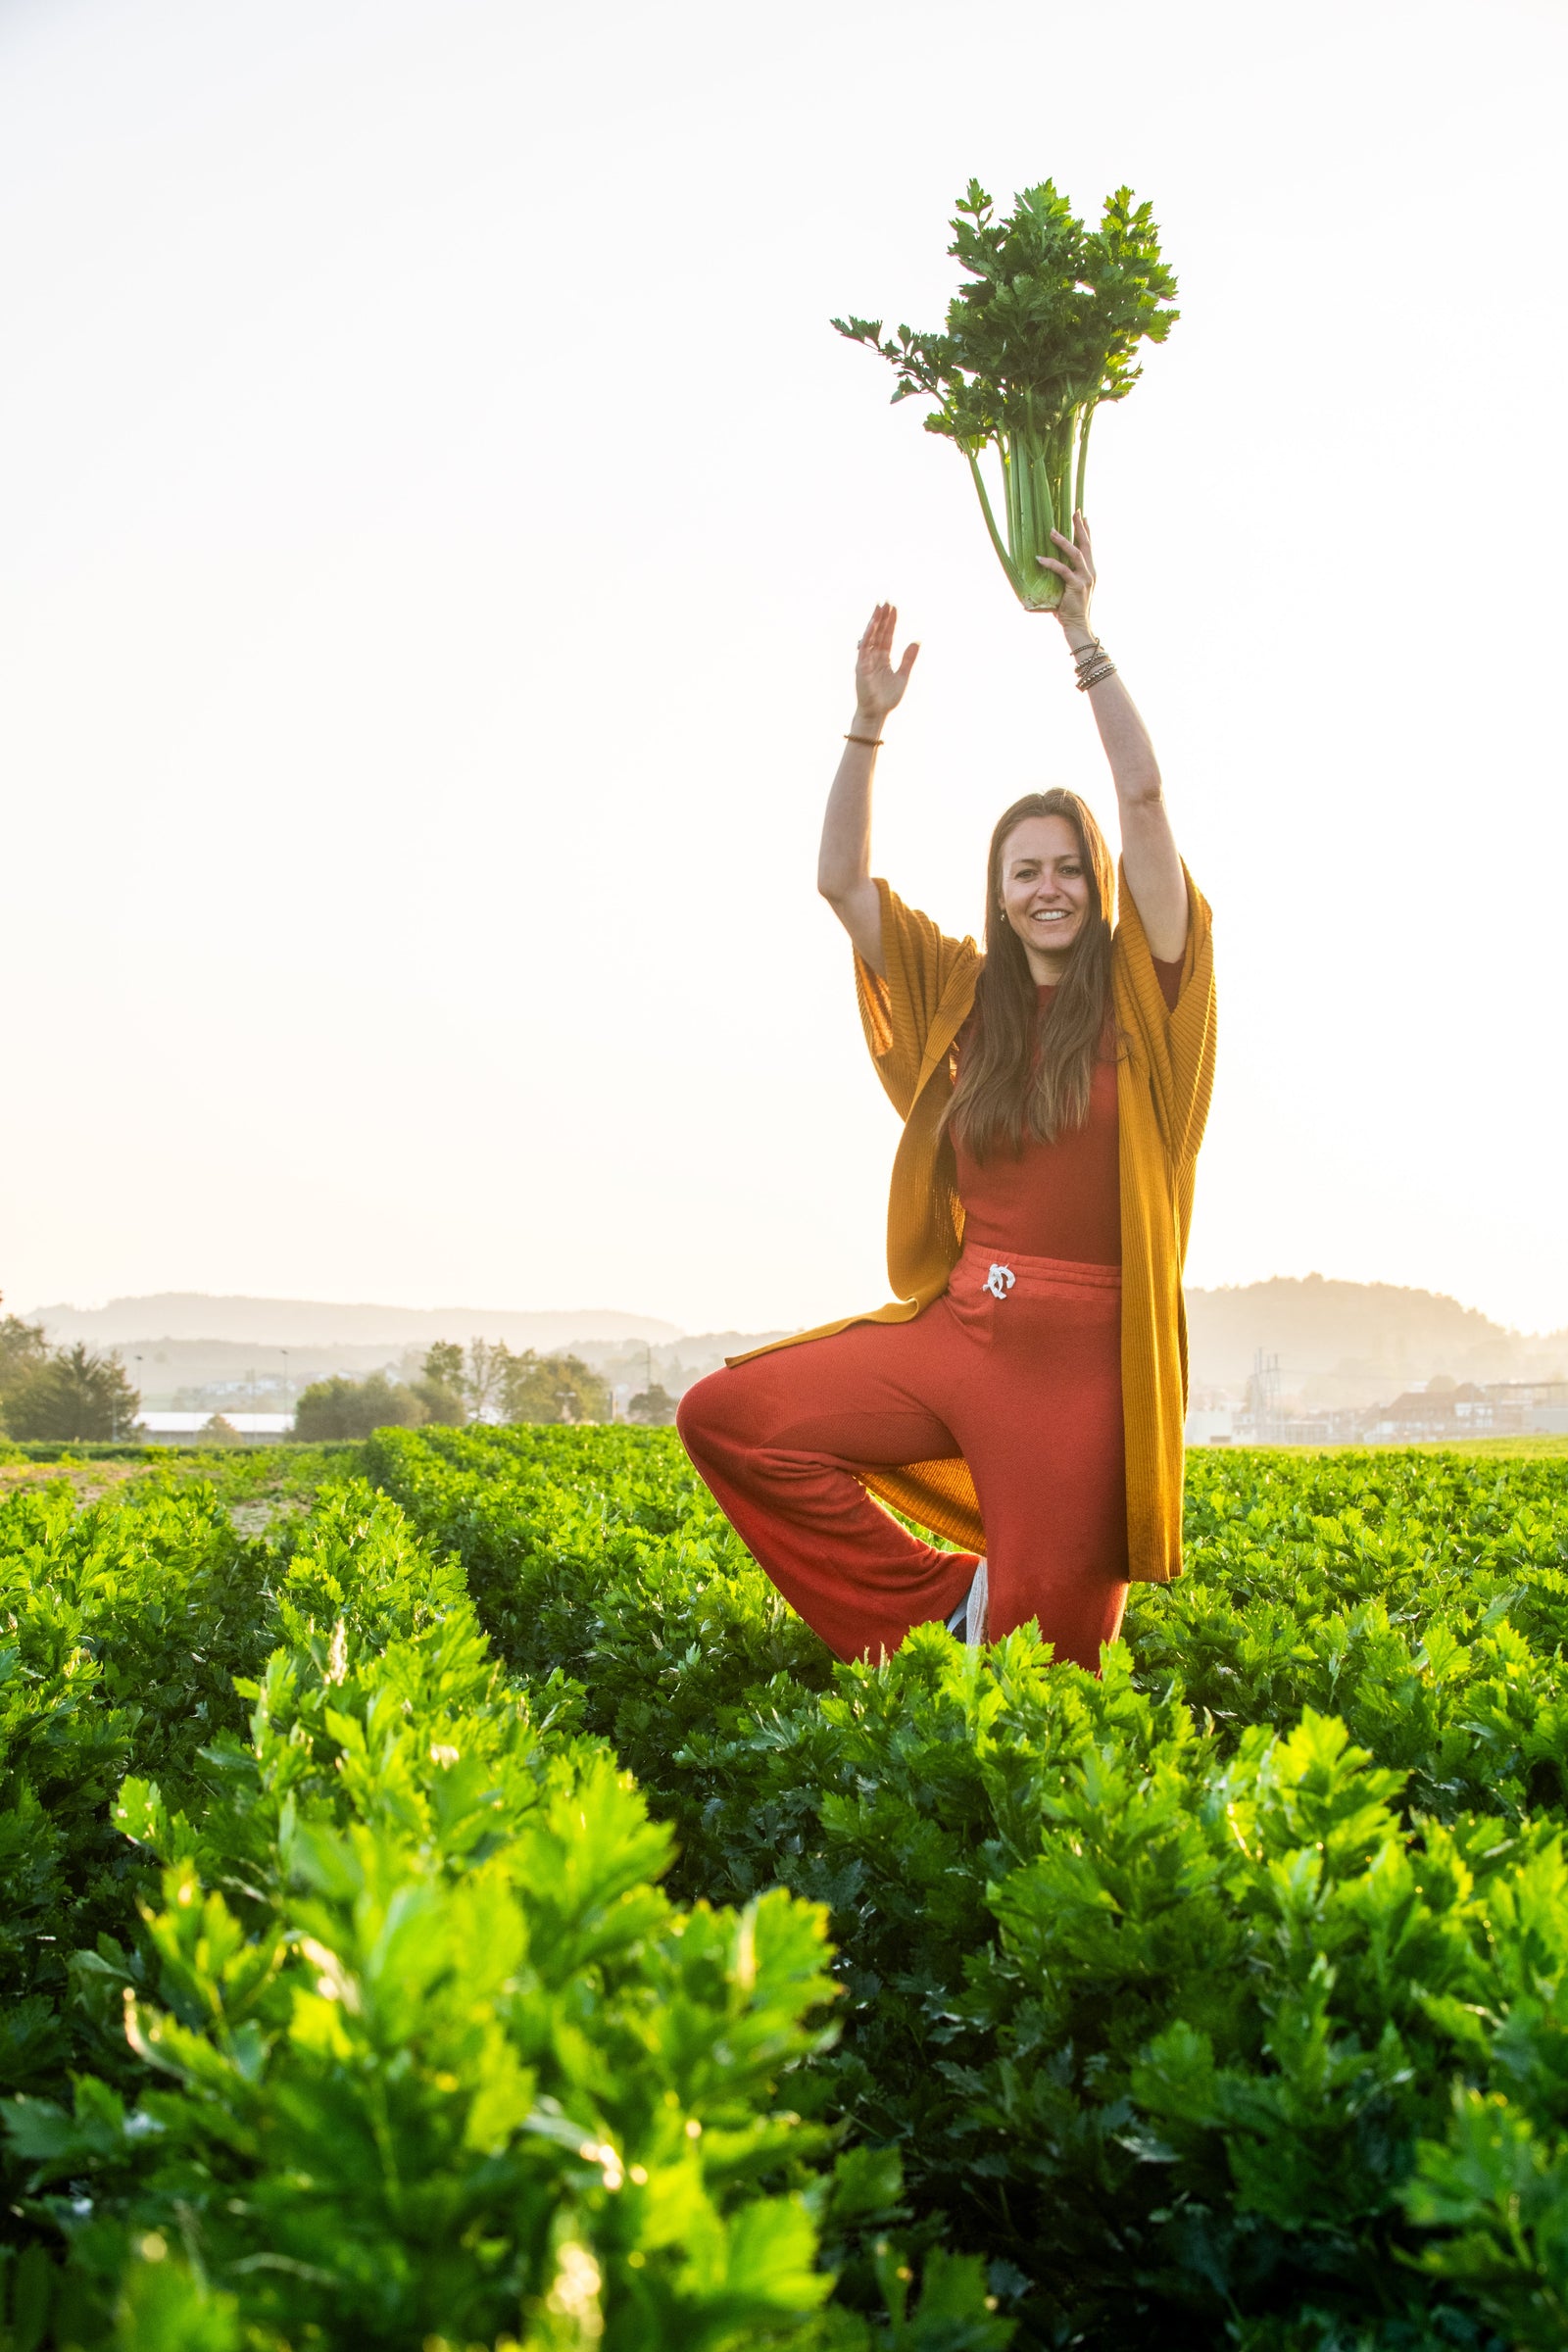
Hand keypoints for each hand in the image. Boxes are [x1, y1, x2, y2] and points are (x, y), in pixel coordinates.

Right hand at [853, 602, 918, 721]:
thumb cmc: (887, 698)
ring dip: (875, 622)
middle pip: (879, 632)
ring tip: (880, 607)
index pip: (887, 636)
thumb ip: (908, 659)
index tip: (894, 608)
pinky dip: (868, 635)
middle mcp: (874, 656)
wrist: (877, 712)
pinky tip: (873, 624)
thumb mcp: (903, 676)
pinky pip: (864, 647)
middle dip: (882, 617)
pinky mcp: (861, 666)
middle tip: (887, 601)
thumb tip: (917, 641)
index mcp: (884, 658)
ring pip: (870, 636)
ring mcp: (866, 660)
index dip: (891, 622)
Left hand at [1036, 512, 1095, 638]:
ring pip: (1076, 553)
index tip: (1084, 515)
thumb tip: (1046, 563)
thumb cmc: (1069, 609)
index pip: (1090, 546)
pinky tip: (1040, 559)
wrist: (1078, 625)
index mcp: (1090, 571)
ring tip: (1051, 531)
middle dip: (1080, 527)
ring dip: (1063, 541)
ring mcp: (1085, 578)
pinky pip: (1063, 570)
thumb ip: (1064, 575)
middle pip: (1086, 544)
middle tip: (1075, 511)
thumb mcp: (1069, 588)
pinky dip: (1051, 563)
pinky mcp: (1077, 586)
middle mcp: (1091, 572)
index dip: (1087, 530)